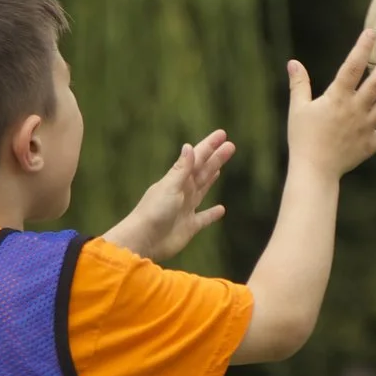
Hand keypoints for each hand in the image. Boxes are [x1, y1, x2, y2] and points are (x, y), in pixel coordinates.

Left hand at [102, 130, 237, 262]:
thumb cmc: (154, 212)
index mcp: (177, 180)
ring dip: (212, 178)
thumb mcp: (170, 187)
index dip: (209, 146)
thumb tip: (189, 146)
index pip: (197, 158)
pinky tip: (221, 209)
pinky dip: (212, 214)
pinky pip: (204, 218)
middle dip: (216, 159)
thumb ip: (181, 169)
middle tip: (231, 145)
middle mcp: (182, 192)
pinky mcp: (189, 226)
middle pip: (203, 171)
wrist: (144, 240)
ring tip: (220, 168)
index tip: (222, 134)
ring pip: (203, 189)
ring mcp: (186, 209)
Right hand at [286, 33, 375, 178]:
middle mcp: (355, 109)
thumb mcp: (298, 108)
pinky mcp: (370, 145)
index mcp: (337, 98)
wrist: (313, 170)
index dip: (361, 48)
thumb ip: (299, 84)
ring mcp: (365, 127)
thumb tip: (293, 62)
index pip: (351, 67)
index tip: (372, 32)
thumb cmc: (302, 138)